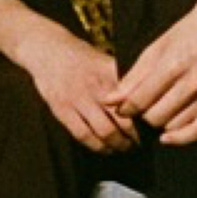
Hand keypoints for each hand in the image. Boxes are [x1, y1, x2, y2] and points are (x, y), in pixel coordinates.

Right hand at [0, 0, 138, 154]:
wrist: (46, 49)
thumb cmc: (79, 56)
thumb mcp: (103, 60)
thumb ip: (121, 78)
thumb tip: (145, 98)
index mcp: (109, 73)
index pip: (134, 101)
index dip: (145, 117)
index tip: (151, 126)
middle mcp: (95, 86)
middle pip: (123, 120)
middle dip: (135, 137)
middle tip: (140, 143)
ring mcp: (77, 98)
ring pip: (105, 132)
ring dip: (117, 145)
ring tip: (123, 147)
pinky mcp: (61, 109)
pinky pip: (83, 135)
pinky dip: (97, 147)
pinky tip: (104, 148)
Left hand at [106, 0, 196, 146]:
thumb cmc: (187, 33)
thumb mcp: (155, 48)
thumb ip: (133, 77)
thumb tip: (110, 100)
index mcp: (172, 65)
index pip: (141, 100)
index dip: (126, 108)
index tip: (122, 109)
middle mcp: (193, 82)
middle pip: (156, 117)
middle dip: (143, 115)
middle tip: (142, 107)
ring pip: (174, 125)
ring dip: (161, 122)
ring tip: (159, 110)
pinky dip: (180, 138)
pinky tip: (167, 137)